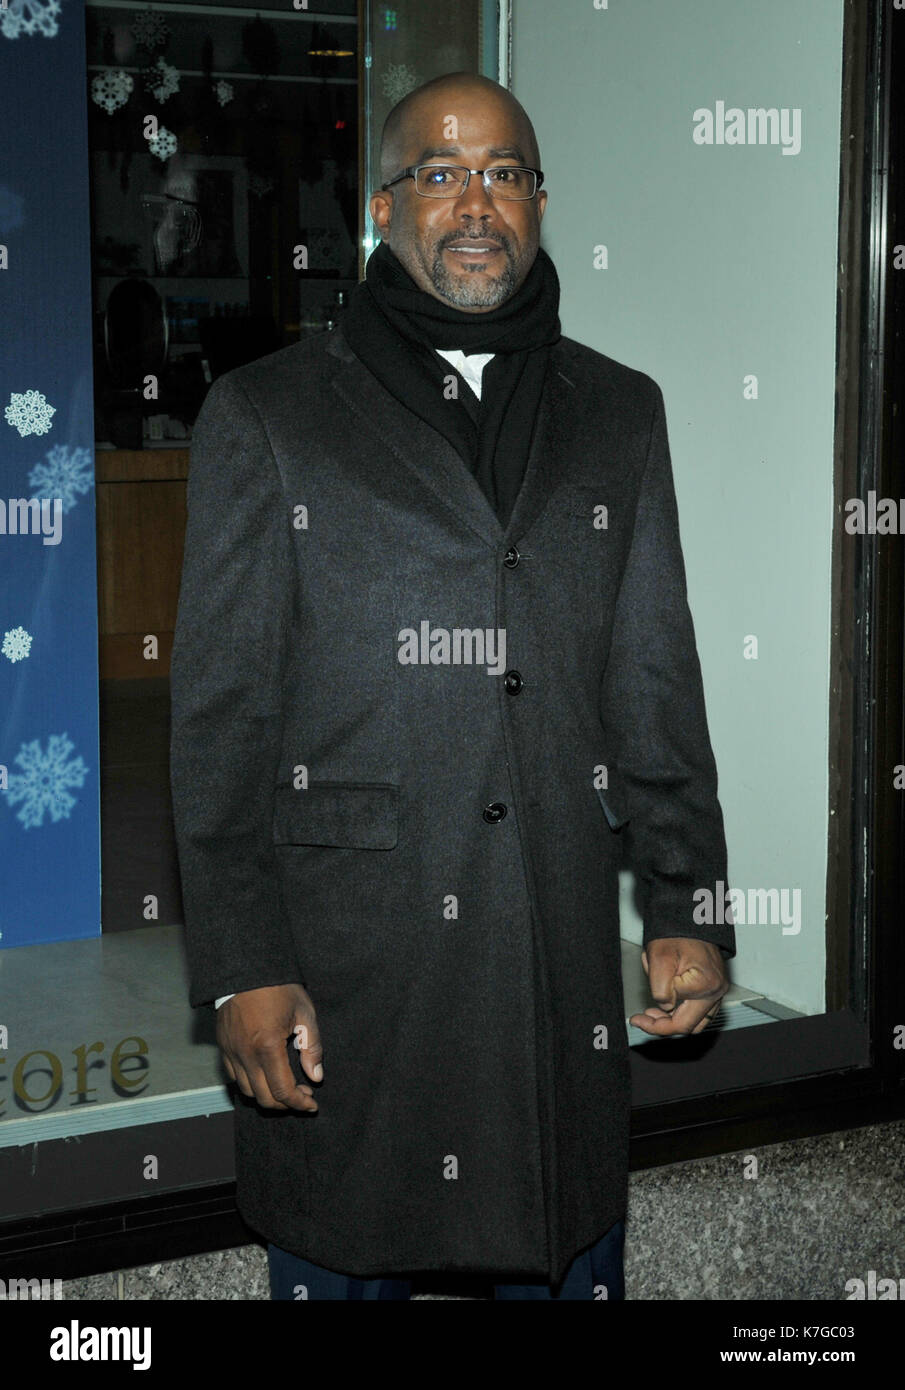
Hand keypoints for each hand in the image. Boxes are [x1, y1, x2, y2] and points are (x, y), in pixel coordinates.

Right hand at [216, 983, 321, 1111]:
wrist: (246, 968)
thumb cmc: (278, 987)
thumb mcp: (304, 1013)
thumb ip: (311, 1047)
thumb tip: (316, 1076)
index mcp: (268, 1046)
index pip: (283, 1091)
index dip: (300, 1103)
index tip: (312, 1103)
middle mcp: (246, 1054)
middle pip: (264, 1098)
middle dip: (286, 1104)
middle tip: (303, 1094)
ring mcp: (231, 1052)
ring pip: (247, 1091)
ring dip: (268, 1095)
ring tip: (285, 1086)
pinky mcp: (223, 1047)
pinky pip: (234, 1077)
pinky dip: (251, 1084)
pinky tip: (265, 1074)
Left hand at [629, 938, 728, 1036]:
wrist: (688, 919)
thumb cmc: (676, 933)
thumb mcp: (659, 958)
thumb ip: (660, 989)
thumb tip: (664, 1008)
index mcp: (705, 985)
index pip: (677, 1017)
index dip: (653, 1021)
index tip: (636, 1019)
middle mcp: (716, 991)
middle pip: (689, 1026)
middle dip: (663, 1026)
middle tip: (643, 1021)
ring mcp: (718, 990)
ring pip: (696, 1021)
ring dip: (673, 1020)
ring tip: (653, 1013)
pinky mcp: (714, 988)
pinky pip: (700, 1011)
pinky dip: (682, 1011)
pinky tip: (667, 1003)